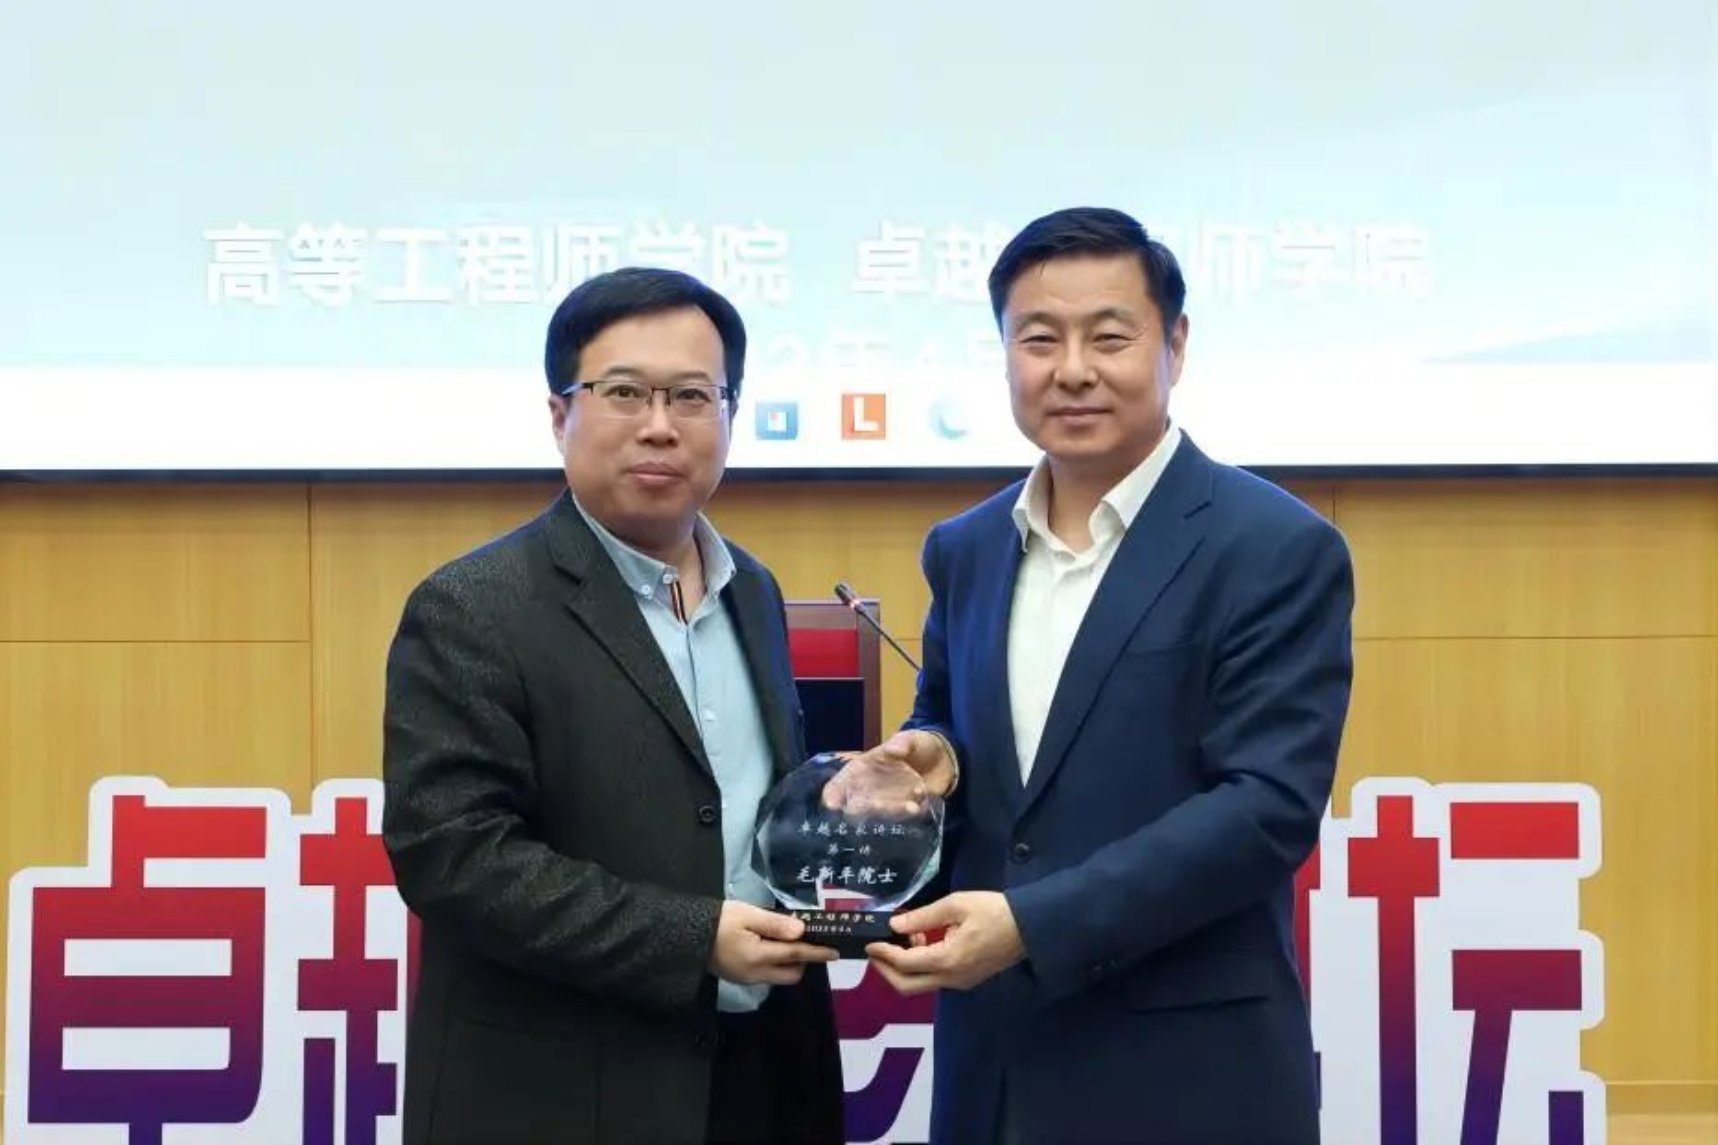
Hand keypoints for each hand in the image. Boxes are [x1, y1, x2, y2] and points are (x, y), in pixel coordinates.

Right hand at [708, 901, 836, 985]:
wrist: (686, 937)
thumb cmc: (718, 921)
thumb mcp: (747, 914)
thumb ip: (775, 924)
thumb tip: (802, 930)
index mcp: (758, 956)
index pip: (796, 955)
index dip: (817, 952)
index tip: (835, 952)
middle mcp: (756, 974)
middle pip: (792, 974)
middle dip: (803, 961)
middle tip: (804, 940)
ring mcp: (748, 979)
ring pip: (780, 976)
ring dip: (789, 963)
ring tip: (787, 941)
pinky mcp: (741, 978)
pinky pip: (767, 975)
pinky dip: (776, 964)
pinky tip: (771, 947)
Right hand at [823, 731, 954, 815]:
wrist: (945, 761)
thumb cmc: (920, 746)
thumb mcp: (912, 739)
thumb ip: (902, 743)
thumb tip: (893, 749)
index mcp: (862, 769)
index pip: (839, 784)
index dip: (833, 795)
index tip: (832, 805)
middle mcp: (869, 790)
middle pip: (855, 806)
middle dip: (863, 809)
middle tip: (878, 805)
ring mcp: (886, 803)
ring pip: (879, 815)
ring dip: (892, 813)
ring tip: (912, 806)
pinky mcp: (903, 813)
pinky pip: (900, 820)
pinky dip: (908, 816)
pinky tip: (920, 805)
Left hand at [865, 891, 1024, 993]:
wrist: (1031, 927)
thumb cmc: (994, 911)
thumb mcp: (956, 905)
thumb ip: (922, 917)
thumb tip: (895, 924)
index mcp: (947, 960)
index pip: (904, 963)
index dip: (883, 954)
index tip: (869, 943)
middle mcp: (951, 978)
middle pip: (907, 986)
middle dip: (886, 970)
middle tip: (877, 950)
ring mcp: (960, 983)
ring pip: (921, 985)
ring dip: (905, 968)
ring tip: (906, 938)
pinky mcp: (967, 980)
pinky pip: (936, 979)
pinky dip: (921, 967)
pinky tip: (924, 943)